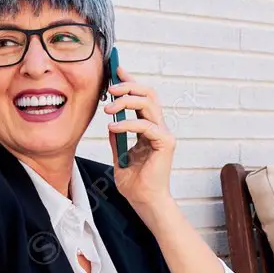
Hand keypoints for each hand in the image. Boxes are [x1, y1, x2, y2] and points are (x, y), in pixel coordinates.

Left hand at [104, 67, 175, 209]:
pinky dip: (127, 124)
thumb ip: (117, 138)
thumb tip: (110, 122)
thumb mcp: (119, 155)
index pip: (143, 99)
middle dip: (129, 87)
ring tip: (108, 108)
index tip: (117, 71)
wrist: (144, 201)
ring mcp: (164, 134)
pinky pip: (145, 125)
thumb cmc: (134, 183)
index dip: (131, 83)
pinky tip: (112, 128)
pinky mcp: (165, 143)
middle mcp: (159, 128)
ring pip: (148, 104)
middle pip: (148, 95)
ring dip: (126, 101)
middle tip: (110, 89)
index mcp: (150, 129)